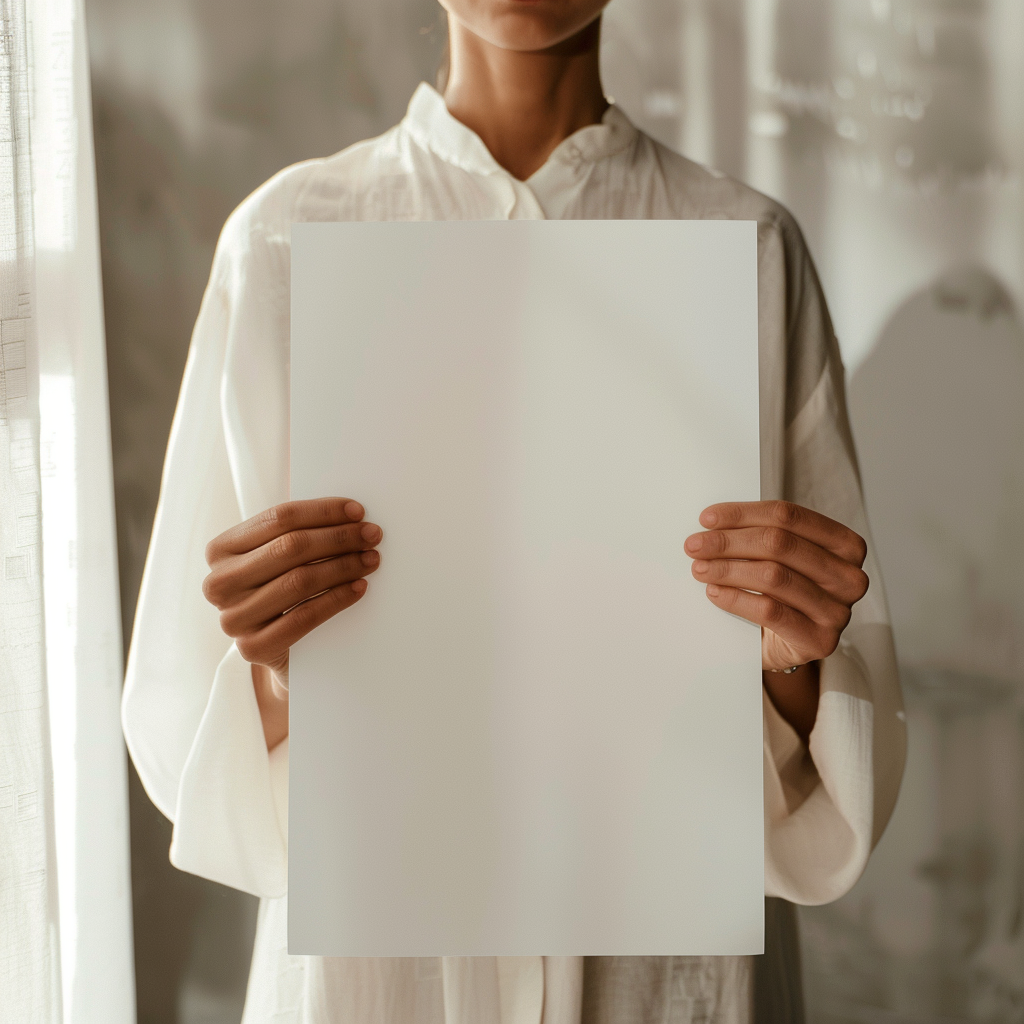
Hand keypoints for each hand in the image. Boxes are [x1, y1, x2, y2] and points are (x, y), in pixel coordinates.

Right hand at [203, 498, 382, 689]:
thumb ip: (298, 533)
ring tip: (370, 560)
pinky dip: (336, 600)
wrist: (277, 650)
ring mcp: (233, 618)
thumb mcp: (278, 559)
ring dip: (343, 567)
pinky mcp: (252, 647)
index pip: (278, 518)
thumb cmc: (281, 592)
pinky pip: (304, 618)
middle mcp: (220, 583)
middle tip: (371, 535)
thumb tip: (349, 514)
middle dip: (338, 538)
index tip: (357, 511)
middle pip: (290, 547)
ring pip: (299, 580)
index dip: (322, 511)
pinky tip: (358, 588)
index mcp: (221, 550)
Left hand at [684, 500, 868, 671]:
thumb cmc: (782, 594)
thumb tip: (712, 522)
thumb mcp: (780, 559)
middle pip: (779, 543)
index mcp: (845, 544)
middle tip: (695, 545)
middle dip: (729, 542)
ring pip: (773, 576)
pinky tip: (715, 593)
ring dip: (727, 569)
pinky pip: (769, 611)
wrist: (786, 645)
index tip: (707, 519)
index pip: (788, 516)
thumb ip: (761, 536)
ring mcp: (838, 611)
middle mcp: (848, 576)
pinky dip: (736, 599)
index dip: (743, 514)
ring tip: (700, 569)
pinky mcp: (820, 640)